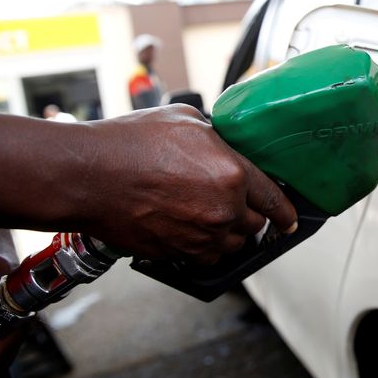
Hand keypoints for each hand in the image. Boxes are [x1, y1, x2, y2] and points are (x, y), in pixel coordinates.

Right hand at [77, 104, 296, 263]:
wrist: (87, 176)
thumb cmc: (130, 143)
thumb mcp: (186, 119)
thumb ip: (218, 137)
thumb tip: (227, 145)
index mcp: (233, 173)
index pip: (274, 199)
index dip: (285, 210)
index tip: (290, 218)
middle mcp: (224, 210)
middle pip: (256, 224)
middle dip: (250, 215)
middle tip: (235, 205)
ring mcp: (202, 236)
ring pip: (234, 244)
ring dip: (229, 233)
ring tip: (209, 217)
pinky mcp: (179, 254)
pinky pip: (208, 258)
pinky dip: (207, 249)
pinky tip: (193, 231)